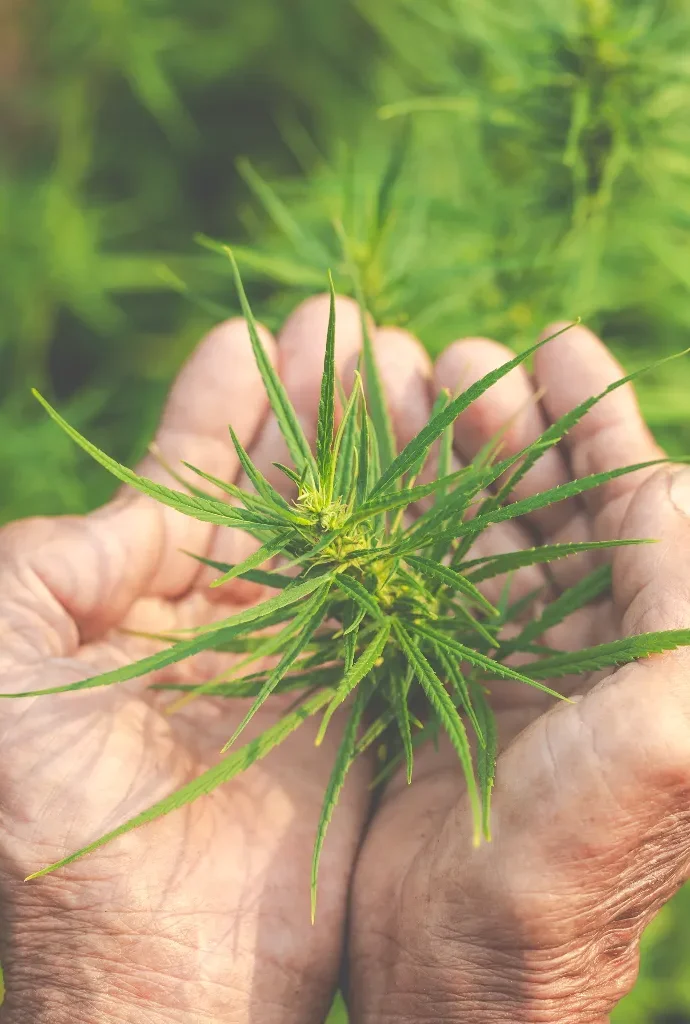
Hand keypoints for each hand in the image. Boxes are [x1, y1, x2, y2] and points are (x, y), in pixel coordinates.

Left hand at [0, 296, 376, 1023]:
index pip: (189, 481)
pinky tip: (444, 479)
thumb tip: (132, 515)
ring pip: (343, 536)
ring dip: (374, 457)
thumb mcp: (6, 668)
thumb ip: (46, 570)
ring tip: (409, 369)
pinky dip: (420, 544)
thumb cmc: (49, 822)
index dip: (220, 408)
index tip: (253, 334)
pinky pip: (394, 610)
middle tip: (353, 329)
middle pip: (280, 493)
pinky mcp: (359, 708)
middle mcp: (225, 620)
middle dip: (313, 411)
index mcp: (137, 604)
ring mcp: (298, 660)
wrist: (148, 970)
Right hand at [348, 323, 689, 1022]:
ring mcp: (503, 661)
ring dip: (455, 458)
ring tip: (415, 387)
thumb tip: (669, 479)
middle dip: (518, 425)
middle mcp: (582, 646)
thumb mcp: (665, 729)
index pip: (631, 504)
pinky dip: (401, 524)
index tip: (557, 345)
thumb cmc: (578, 856)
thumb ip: (680, 600)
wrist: (464, 970)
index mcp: (649, 646)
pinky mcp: (432, 686)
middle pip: (551, 505)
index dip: (597, 422)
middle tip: (469, 354)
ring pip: (480, 531)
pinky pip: (420, 581)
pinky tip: (373, 475)